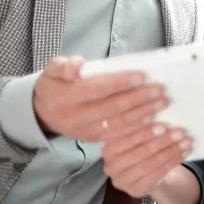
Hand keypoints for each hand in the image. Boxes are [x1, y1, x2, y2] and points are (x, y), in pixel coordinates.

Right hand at [33, 56, 166, 141]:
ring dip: (143, 114)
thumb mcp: (52, 70)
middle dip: (139, 99)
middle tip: (160, 90)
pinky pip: (117, 135)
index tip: (142, 76)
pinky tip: (152, 119)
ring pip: (118, 124)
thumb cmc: (54, 84)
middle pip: (112, 108)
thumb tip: (78, 64)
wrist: (42, 112)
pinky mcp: (93, 138)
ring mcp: (85, 131)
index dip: (120, 83)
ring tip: (161, 103)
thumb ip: (64, 66)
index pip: (97, 89)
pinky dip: (136, 128)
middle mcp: (76, 117)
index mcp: (65, 97)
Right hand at [102, 123, 191, 197]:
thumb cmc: (142, 146)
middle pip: (139, 151)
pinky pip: (157, 174)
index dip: (144, 127)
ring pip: (150, 163)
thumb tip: (158, 109)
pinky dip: (173, 162)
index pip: (126, 135)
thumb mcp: (138, 134)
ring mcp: (122, 180)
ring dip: (170, 151)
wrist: (148, 172)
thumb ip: (142, 125)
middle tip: (179, 131)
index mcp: (107, 147)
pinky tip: (183, 152)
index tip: (161, 118)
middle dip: (161, 140)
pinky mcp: (135, 190)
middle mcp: (110, 165)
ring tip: (185, 141)